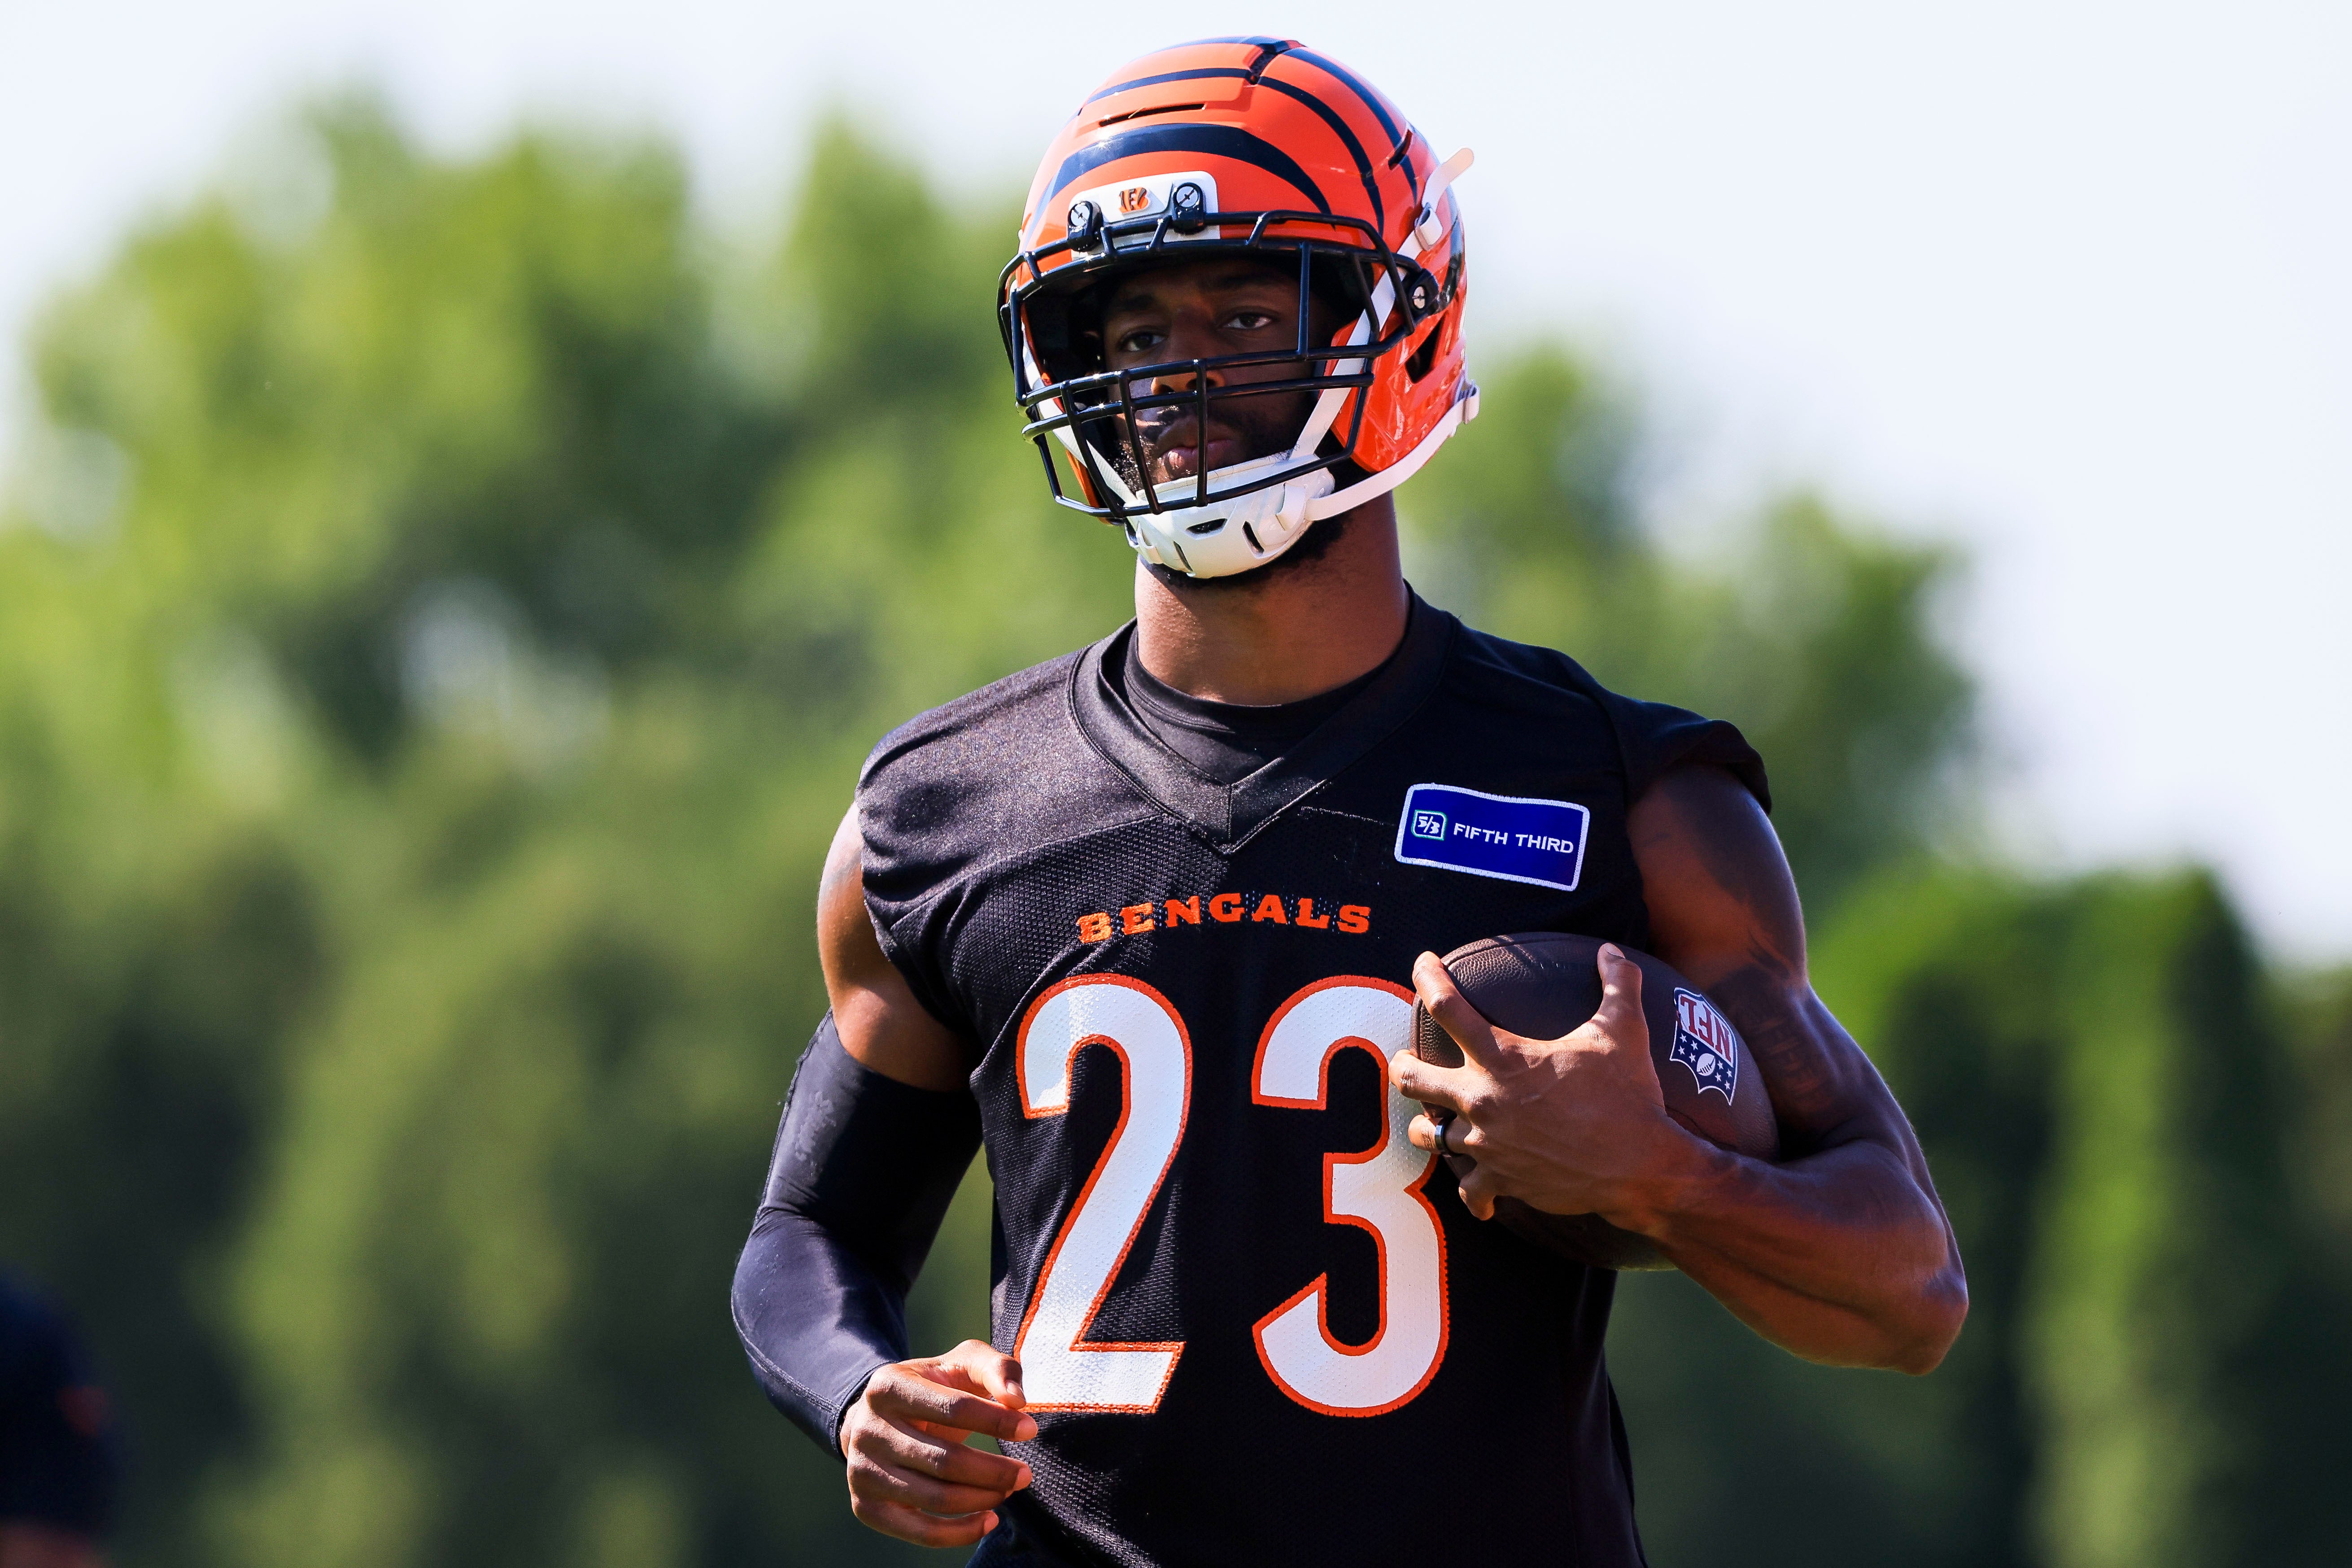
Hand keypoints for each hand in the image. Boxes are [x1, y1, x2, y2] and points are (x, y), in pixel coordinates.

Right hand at [839, 1339, 1039, 1548]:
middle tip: (1025, 1474)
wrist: (875, 1420)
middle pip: (944, 1461)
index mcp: (888, 1386)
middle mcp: (868, 1430)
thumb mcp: (961, 1364)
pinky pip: (921, 1532)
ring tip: (1008, 1490)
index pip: (953, 1408)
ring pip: (936, 1498)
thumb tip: (1018, 1402)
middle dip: (994, 1471)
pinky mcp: (866, 1507)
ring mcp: (863, 1472)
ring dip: (983, 1499)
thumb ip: (997, 1369)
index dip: (996, 1421)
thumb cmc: (931, 1388)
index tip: (1030, 1429)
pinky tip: (989, 1520)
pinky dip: (961, 1533)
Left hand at [1389, 943, 1703, 1228]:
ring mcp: (1487, 1144)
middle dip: (1402, 1066)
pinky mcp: (1501, 1180)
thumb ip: (1617, 985)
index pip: (1448, 1008)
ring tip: (1430, 1123)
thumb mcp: (1624, 1032)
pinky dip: (1474, 1194)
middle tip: (1403, 1060)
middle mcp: (1484, 1099)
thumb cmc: (1628, 1097)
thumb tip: (1612, 951)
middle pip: (1412, 1078)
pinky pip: (1470, 1190)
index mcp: (1505, 1057)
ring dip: (1426, 1127)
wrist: (1641, 1166)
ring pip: (1429, 1136)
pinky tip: (1480, 1198)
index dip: (1427, 978)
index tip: (1421, 963)